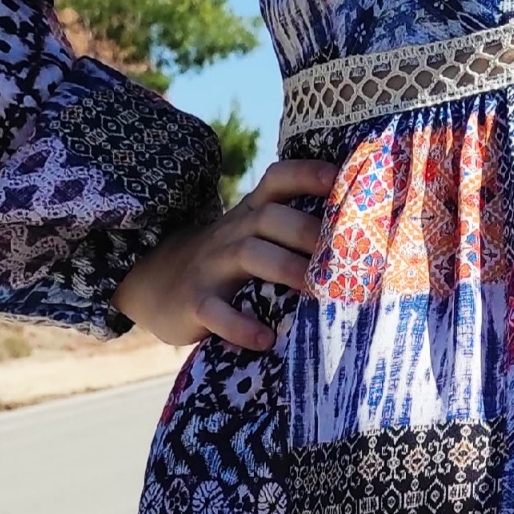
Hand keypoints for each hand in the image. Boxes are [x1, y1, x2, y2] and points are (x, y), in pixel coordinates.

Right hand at [114, 159, 338, 352]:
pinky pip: (217, 312)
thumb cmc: (224, 261)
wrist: (155, 282)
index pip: (278, 180)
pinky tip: (265, 339)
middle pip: (271, 218)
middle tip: (347, 254)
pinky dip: (240, 326)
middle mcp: (233, 233)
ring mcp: (211, 266)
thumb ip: (290, 230)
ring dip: (286, 269)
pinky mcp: (195, 303)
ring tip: (318, 291)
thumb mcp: (251, 236)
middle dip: (309, 231)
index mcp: (250, 214)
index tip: (341, 179)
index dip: (308, 174)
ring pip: (249, 255)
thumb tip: (358, 236)